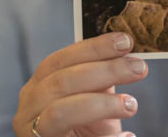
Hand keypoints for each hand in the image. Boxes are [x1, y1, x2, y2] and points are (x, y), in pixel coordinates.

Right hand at [13, 33, 147, 136]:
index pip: (61, 60)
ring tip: (131, 105)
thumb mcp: (93, 99)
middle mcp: (29, 107)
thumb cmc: (85, 129)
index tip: (125, 41)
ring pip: (61, 111)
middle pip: (62, 80)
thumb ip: (101, 80)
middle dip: (104, 70)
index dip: (93, 48)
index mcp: (39, 86)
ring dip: (102, 104)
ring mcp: (31, 130)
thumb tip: (129, 58)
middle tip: (139, 68)